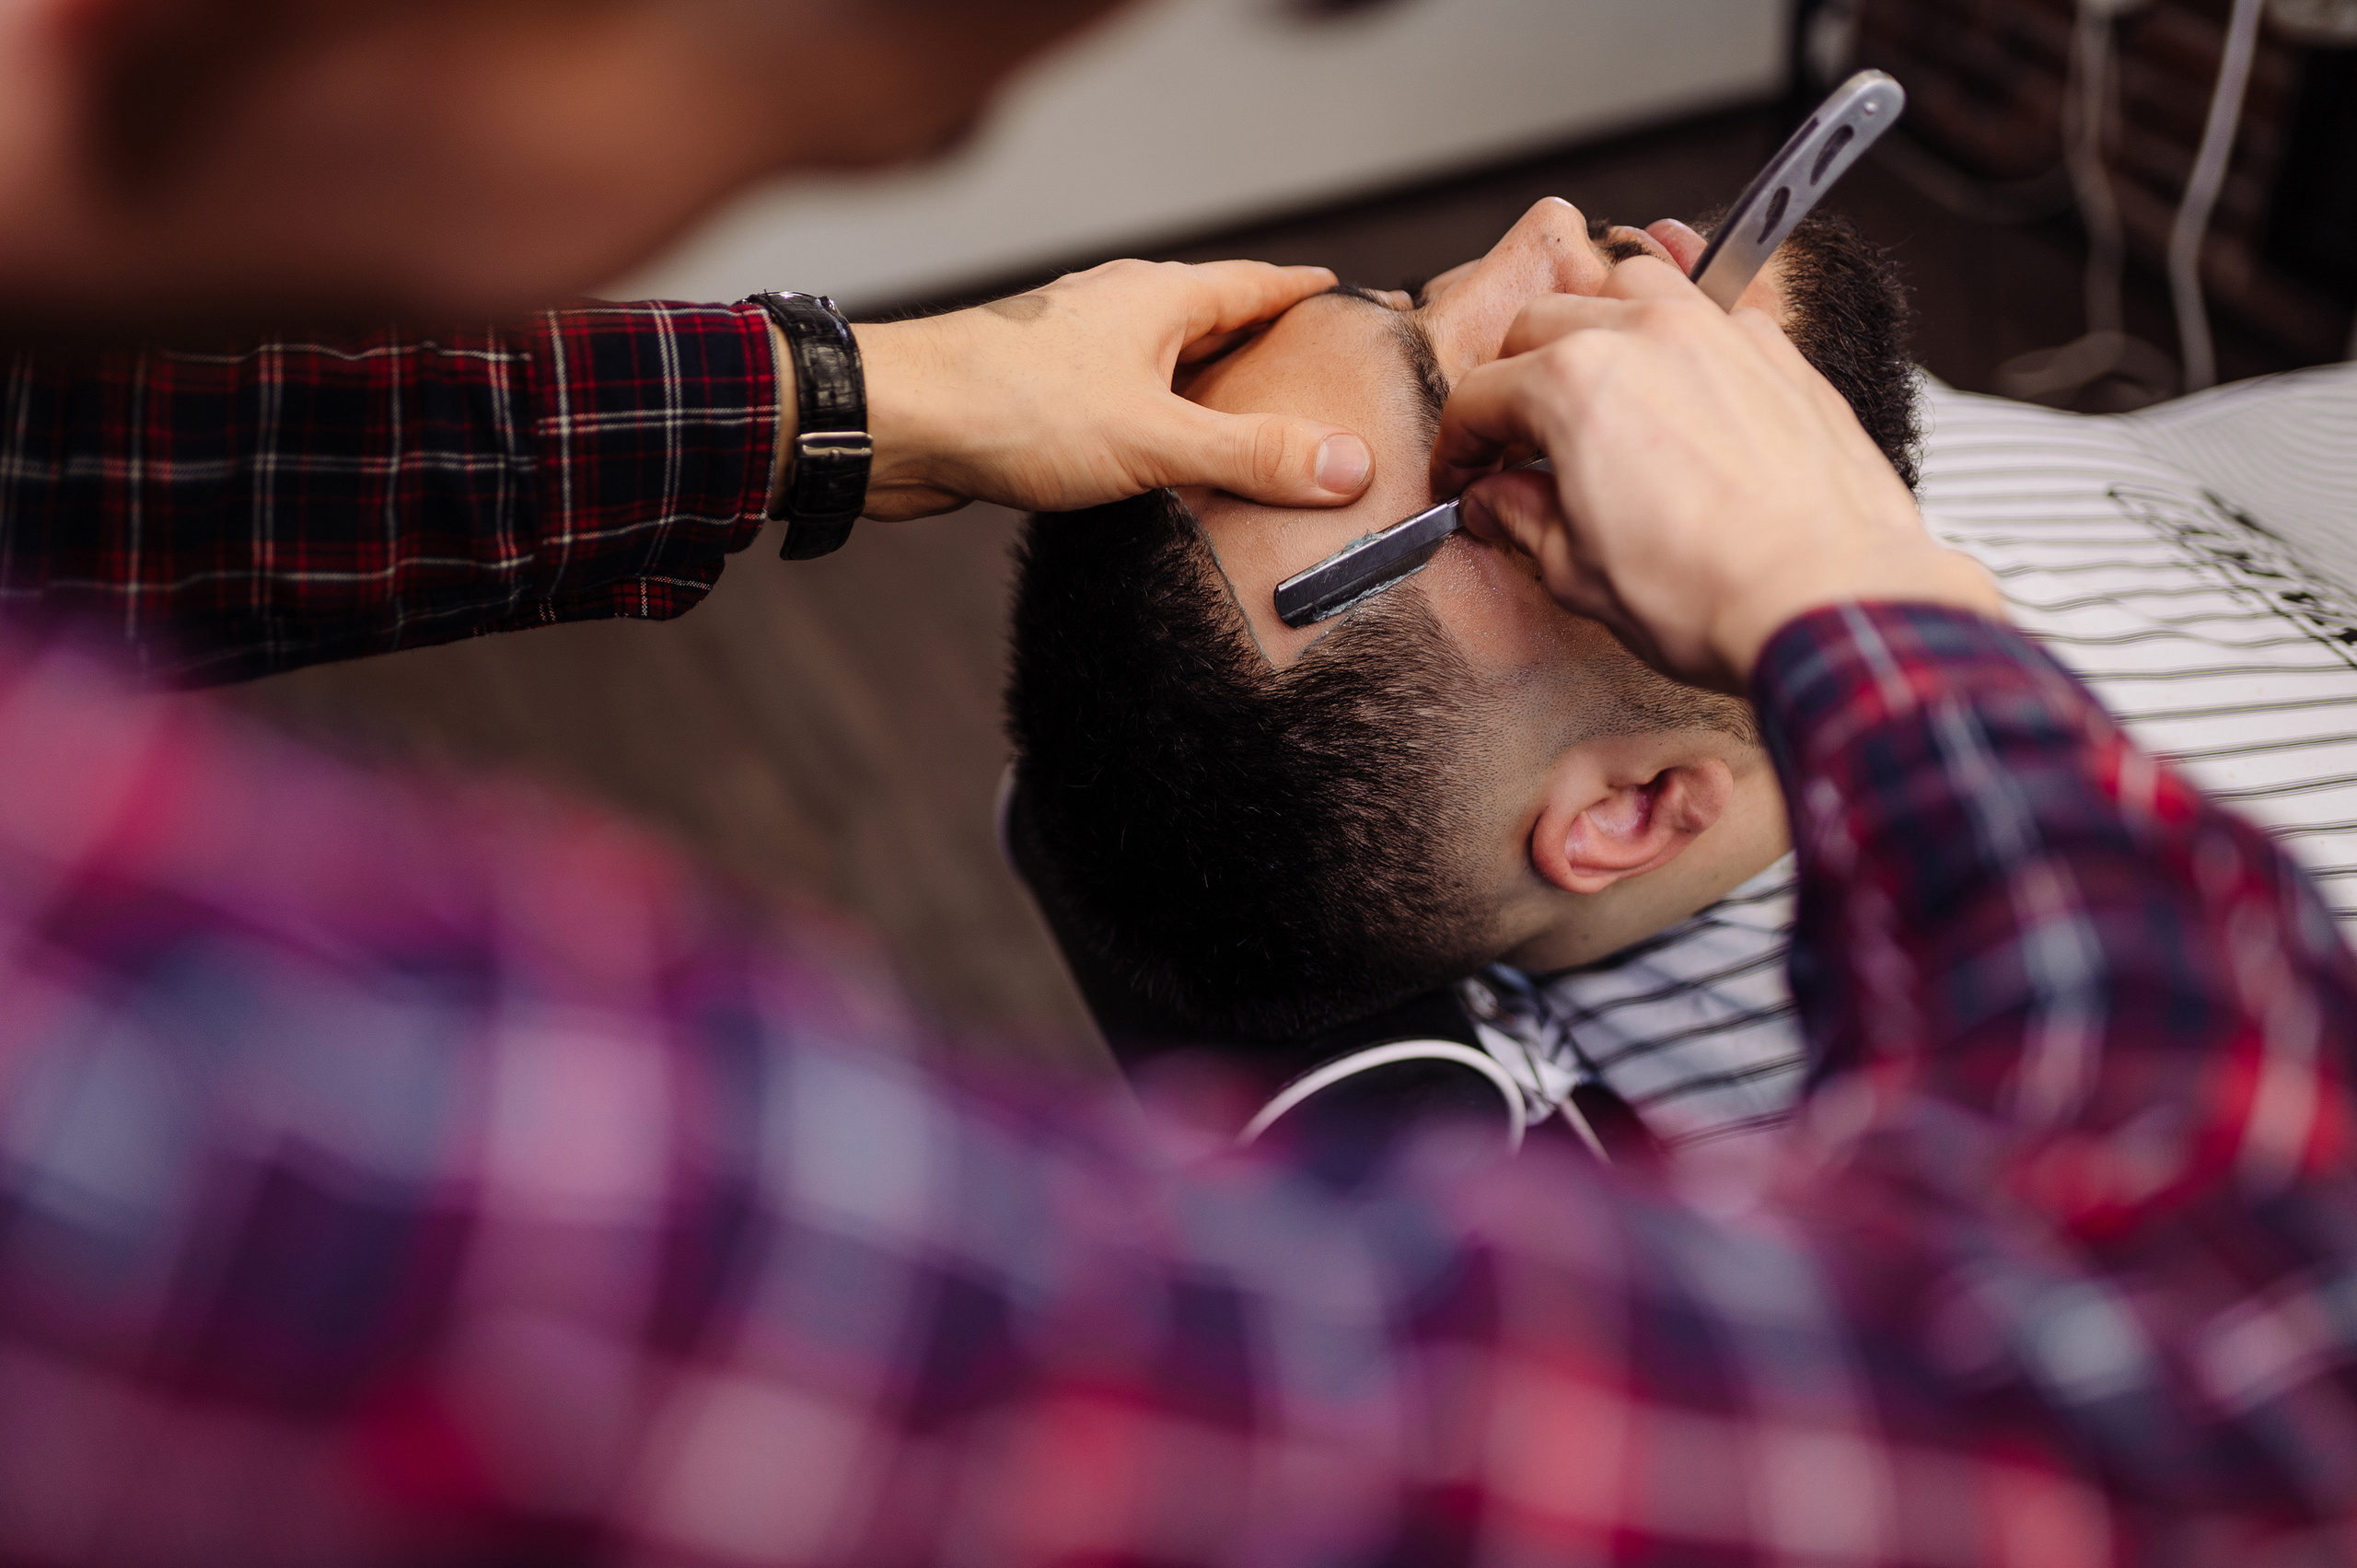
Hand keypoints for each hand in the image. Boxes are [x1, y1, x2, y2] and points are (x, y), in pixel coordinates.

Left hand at [839, 260, 1374, 520]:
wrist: (898, 421)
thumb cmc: (1016, 407)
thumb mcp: (1156, 439)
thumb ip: (1252, 453)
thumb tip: (1348, 463)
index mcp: (1159, 299)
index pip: (1254, 283)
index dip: (1302, 290)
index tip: (1343, 293)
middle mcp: (1118, 310)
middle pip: (1209, 319)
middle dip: (1259, 343)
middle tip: (1311, 373)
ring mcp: (1075, 351)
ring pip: (1160, 362)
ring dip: (1202, 389)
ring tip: (1246, 426)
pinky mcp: (1040, 395)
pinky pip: (1119, 401)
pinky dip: (1154, 424)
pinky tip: (1157, 461)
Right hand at [1431, 257, 2000, 692]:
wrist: (1827, 601)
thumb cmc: (1713, 592)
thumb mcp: (1579, 574)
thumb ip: (1525, 521)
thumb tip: (1498, 504)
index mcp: (1573, 386)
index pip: (1480, 396)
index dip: (1458, 446)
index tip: (1465, 476)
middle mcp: (1643, 338)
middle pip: (1541, 324)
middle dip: (1512, 380)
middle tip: (1515, 440)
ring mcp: (1716, 334)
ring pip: (1627, 284)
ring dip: (1593, 323)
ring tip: (1591, 379)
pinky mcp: (1777, 353)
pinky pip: (1712, 307)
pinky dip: (1679, 329)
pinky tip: (1675, 370)